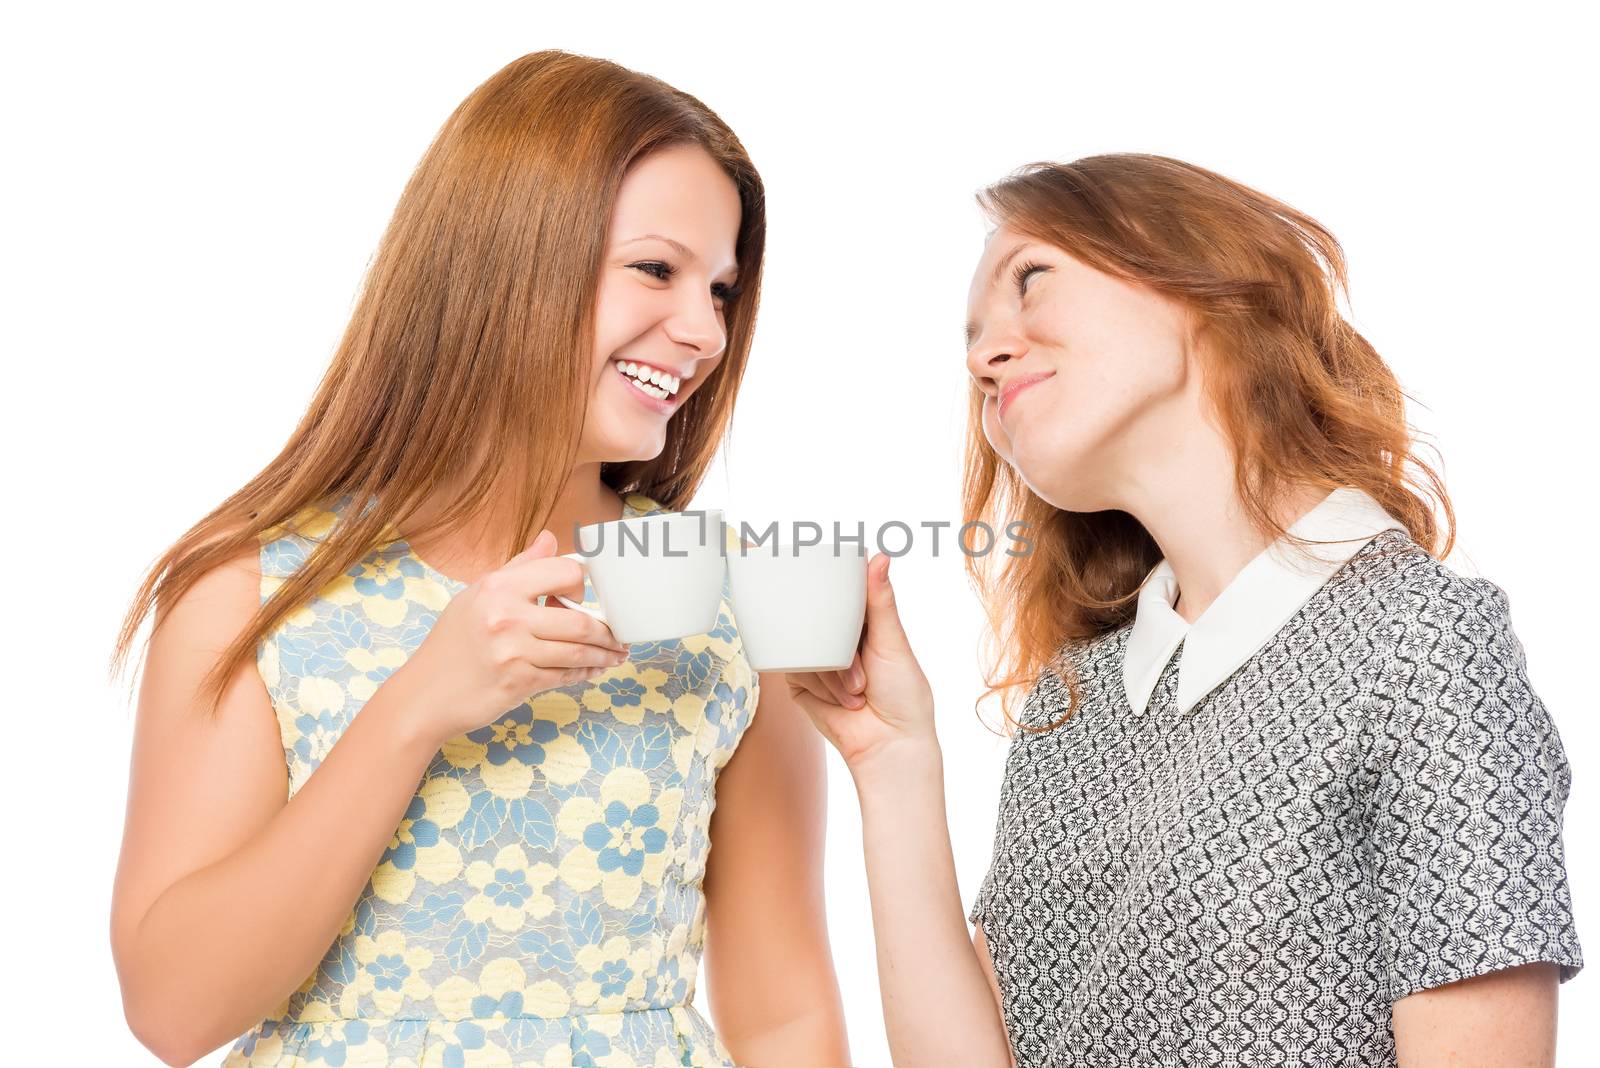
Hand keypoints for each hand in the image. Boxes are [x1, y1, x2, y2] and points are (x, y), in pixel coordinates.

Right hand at [394, 529, 628, 743]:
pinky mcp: (519, 682)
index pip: (563, 572)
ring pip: (579, 651)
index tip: (587, 597)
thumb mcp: (477, 595)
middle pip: (580, 620)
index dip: (581, 584)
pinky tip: (593, 671)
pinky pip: (566, 675)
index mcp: (498, 586)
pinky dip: (585, 673)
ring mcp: (513, 651)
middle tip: (618, 637)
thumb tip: (550, 538)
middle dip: (608, 631)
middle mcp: (506, 615)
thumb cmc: (452, 643)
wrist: (424, 694)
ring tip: (616, 655)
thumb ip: (518, 568)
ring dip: (604, 656)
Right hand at [787, 553, 936, 774]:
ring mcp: (816, 658)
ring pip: (807, 647)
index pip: (840, 593)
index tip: (821, 570)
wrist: (886, 745)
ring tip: (859, 693)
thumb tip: (881, 555)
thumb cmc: (903, 695)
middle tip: (865, 676)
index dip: (831, 585)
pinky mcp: (799, 681)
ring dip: (834, 674)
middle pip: (818, 618)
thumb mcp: (892, 641)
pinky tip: (842, 701)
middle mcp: (837, 637)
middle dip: (843, 650)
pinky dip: (820, 687)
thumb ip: (880, 600)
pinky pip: (797, 670)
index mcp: (863, 622)